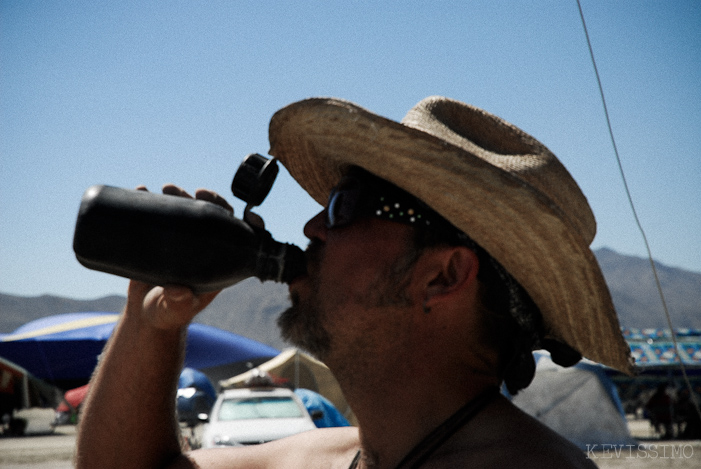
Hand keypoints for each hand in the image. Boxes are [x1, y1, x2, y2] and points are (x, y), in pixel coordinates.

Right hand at [126, 184, 232, 329]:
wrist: (145, 314)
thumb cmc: (167, 315)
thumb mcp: (174, 310)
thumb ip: (178, 303)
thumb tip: (179, 291)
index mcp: (221, 262)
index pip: (242, 236)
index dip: (248, 223)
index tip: (243, 212)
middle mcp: (207, 247)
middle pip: (215, 216)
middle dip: (209, 200)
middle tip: (194, 193)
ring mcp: (184, 240)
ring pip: (189, 209)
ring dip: (181, 195)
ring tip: (167, 188)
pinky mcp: (162, 237)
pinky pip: (162, 212)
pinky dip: (152, 198)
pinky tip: (142, 189)